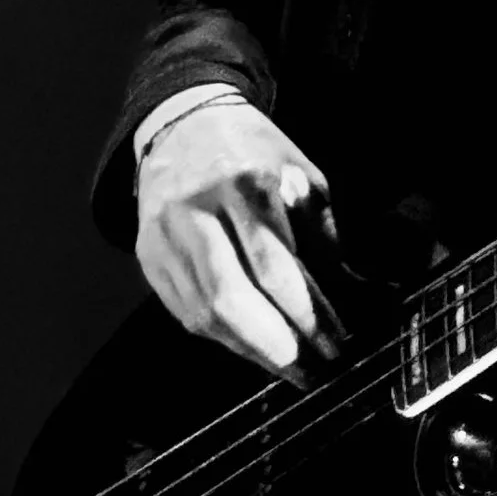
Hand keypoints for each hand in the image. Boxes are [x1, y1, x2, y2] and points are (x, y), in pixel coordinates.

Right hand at [134, 98, 345, 381]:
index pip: (275, 268)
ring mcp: (166, 235)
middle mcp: (199, 211)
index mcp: (246, 185)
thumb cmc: (254, 152)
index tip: (336, 344)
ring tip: (289, 369)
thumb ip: (323, 237)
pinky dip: (222, 338)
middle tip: (313, 371)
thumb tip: (348, 297)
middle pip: (232, 299)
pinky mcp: (148, 255)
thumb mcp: (302, 178)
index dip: (307, 315)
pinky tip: (253, 349)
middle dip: (277, 346)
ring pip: (205, 313)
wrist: (184, 124)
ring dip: (251, 351)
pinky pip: (185, 311)